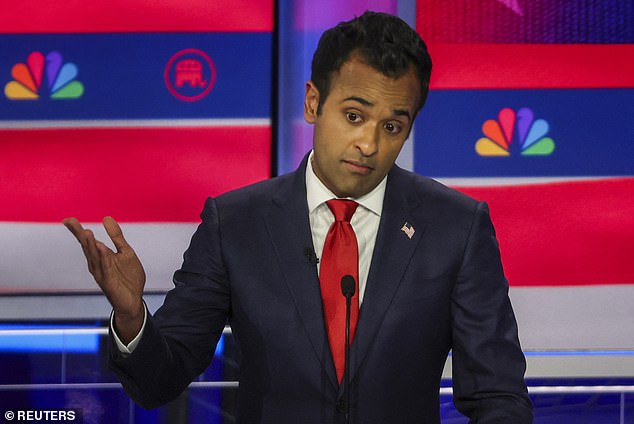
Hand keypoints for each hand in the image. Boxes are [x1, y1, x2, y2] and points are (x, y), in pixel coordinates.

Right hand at [63, 216, 145, 342]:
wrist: (134, 300)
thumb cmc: (128, 277)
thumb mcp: (125, 252)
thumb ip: (116, 236)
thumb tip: (106, 217)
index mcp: (100, 256)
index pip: (87, 242)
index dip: (77, 231)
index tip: (67, 219)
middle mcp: (97, 264)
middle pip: (87, 248)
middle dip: (79, 235)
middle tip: (70, 222)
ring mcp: (102, 274)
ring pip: (94, 257)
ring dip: (90, 245)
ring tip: (86, 232)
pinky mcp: (109, 282)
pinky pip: (106, 268)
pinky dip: (103, 258)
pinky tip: (101, 247)